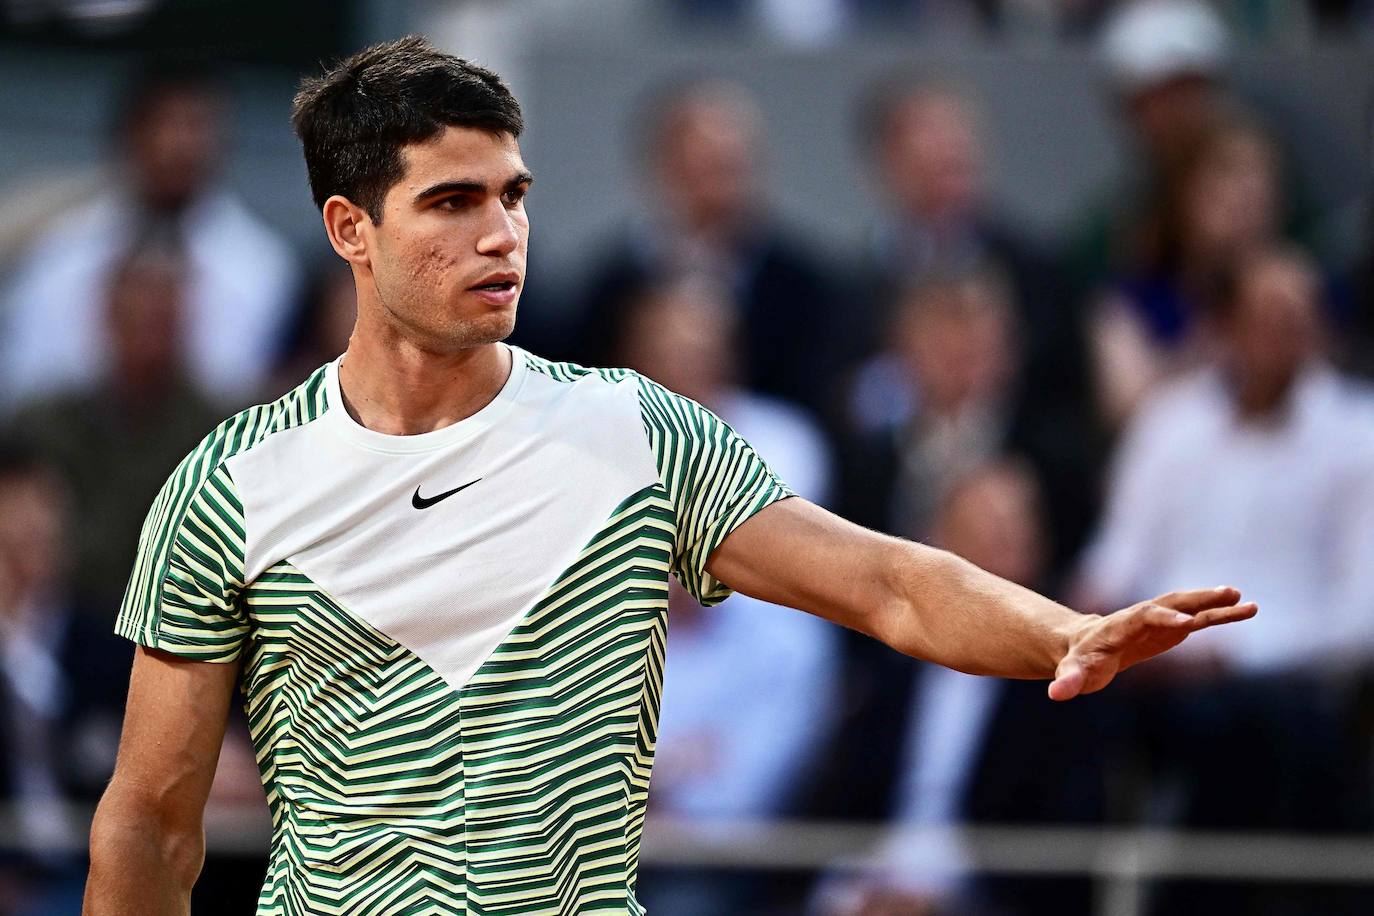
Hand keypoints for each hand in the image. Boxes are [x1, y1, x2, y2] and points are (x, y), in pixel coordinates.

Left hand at [1048, 587, 1256, 700]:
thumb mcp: (1072, 672)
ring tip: (1249, 603)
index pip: (1143, 615)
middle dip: (1198, 599)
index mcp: (1120, 626)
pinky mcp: (1173, 628)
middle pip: (1172, 602)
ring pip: (1190, 607)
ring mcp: (1160, 620)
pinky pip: (1200, 620)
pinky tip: (1246, 610)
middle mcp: (1143, 616)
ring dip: (1217, 604)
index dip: (1163, 617)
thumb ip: (1067, 680)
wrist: (1084, 647)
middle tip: (1229, 595)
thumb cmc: (1079, 661)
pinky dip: (1221, 615)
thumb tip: (1056, 694)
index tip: (1186, 623)